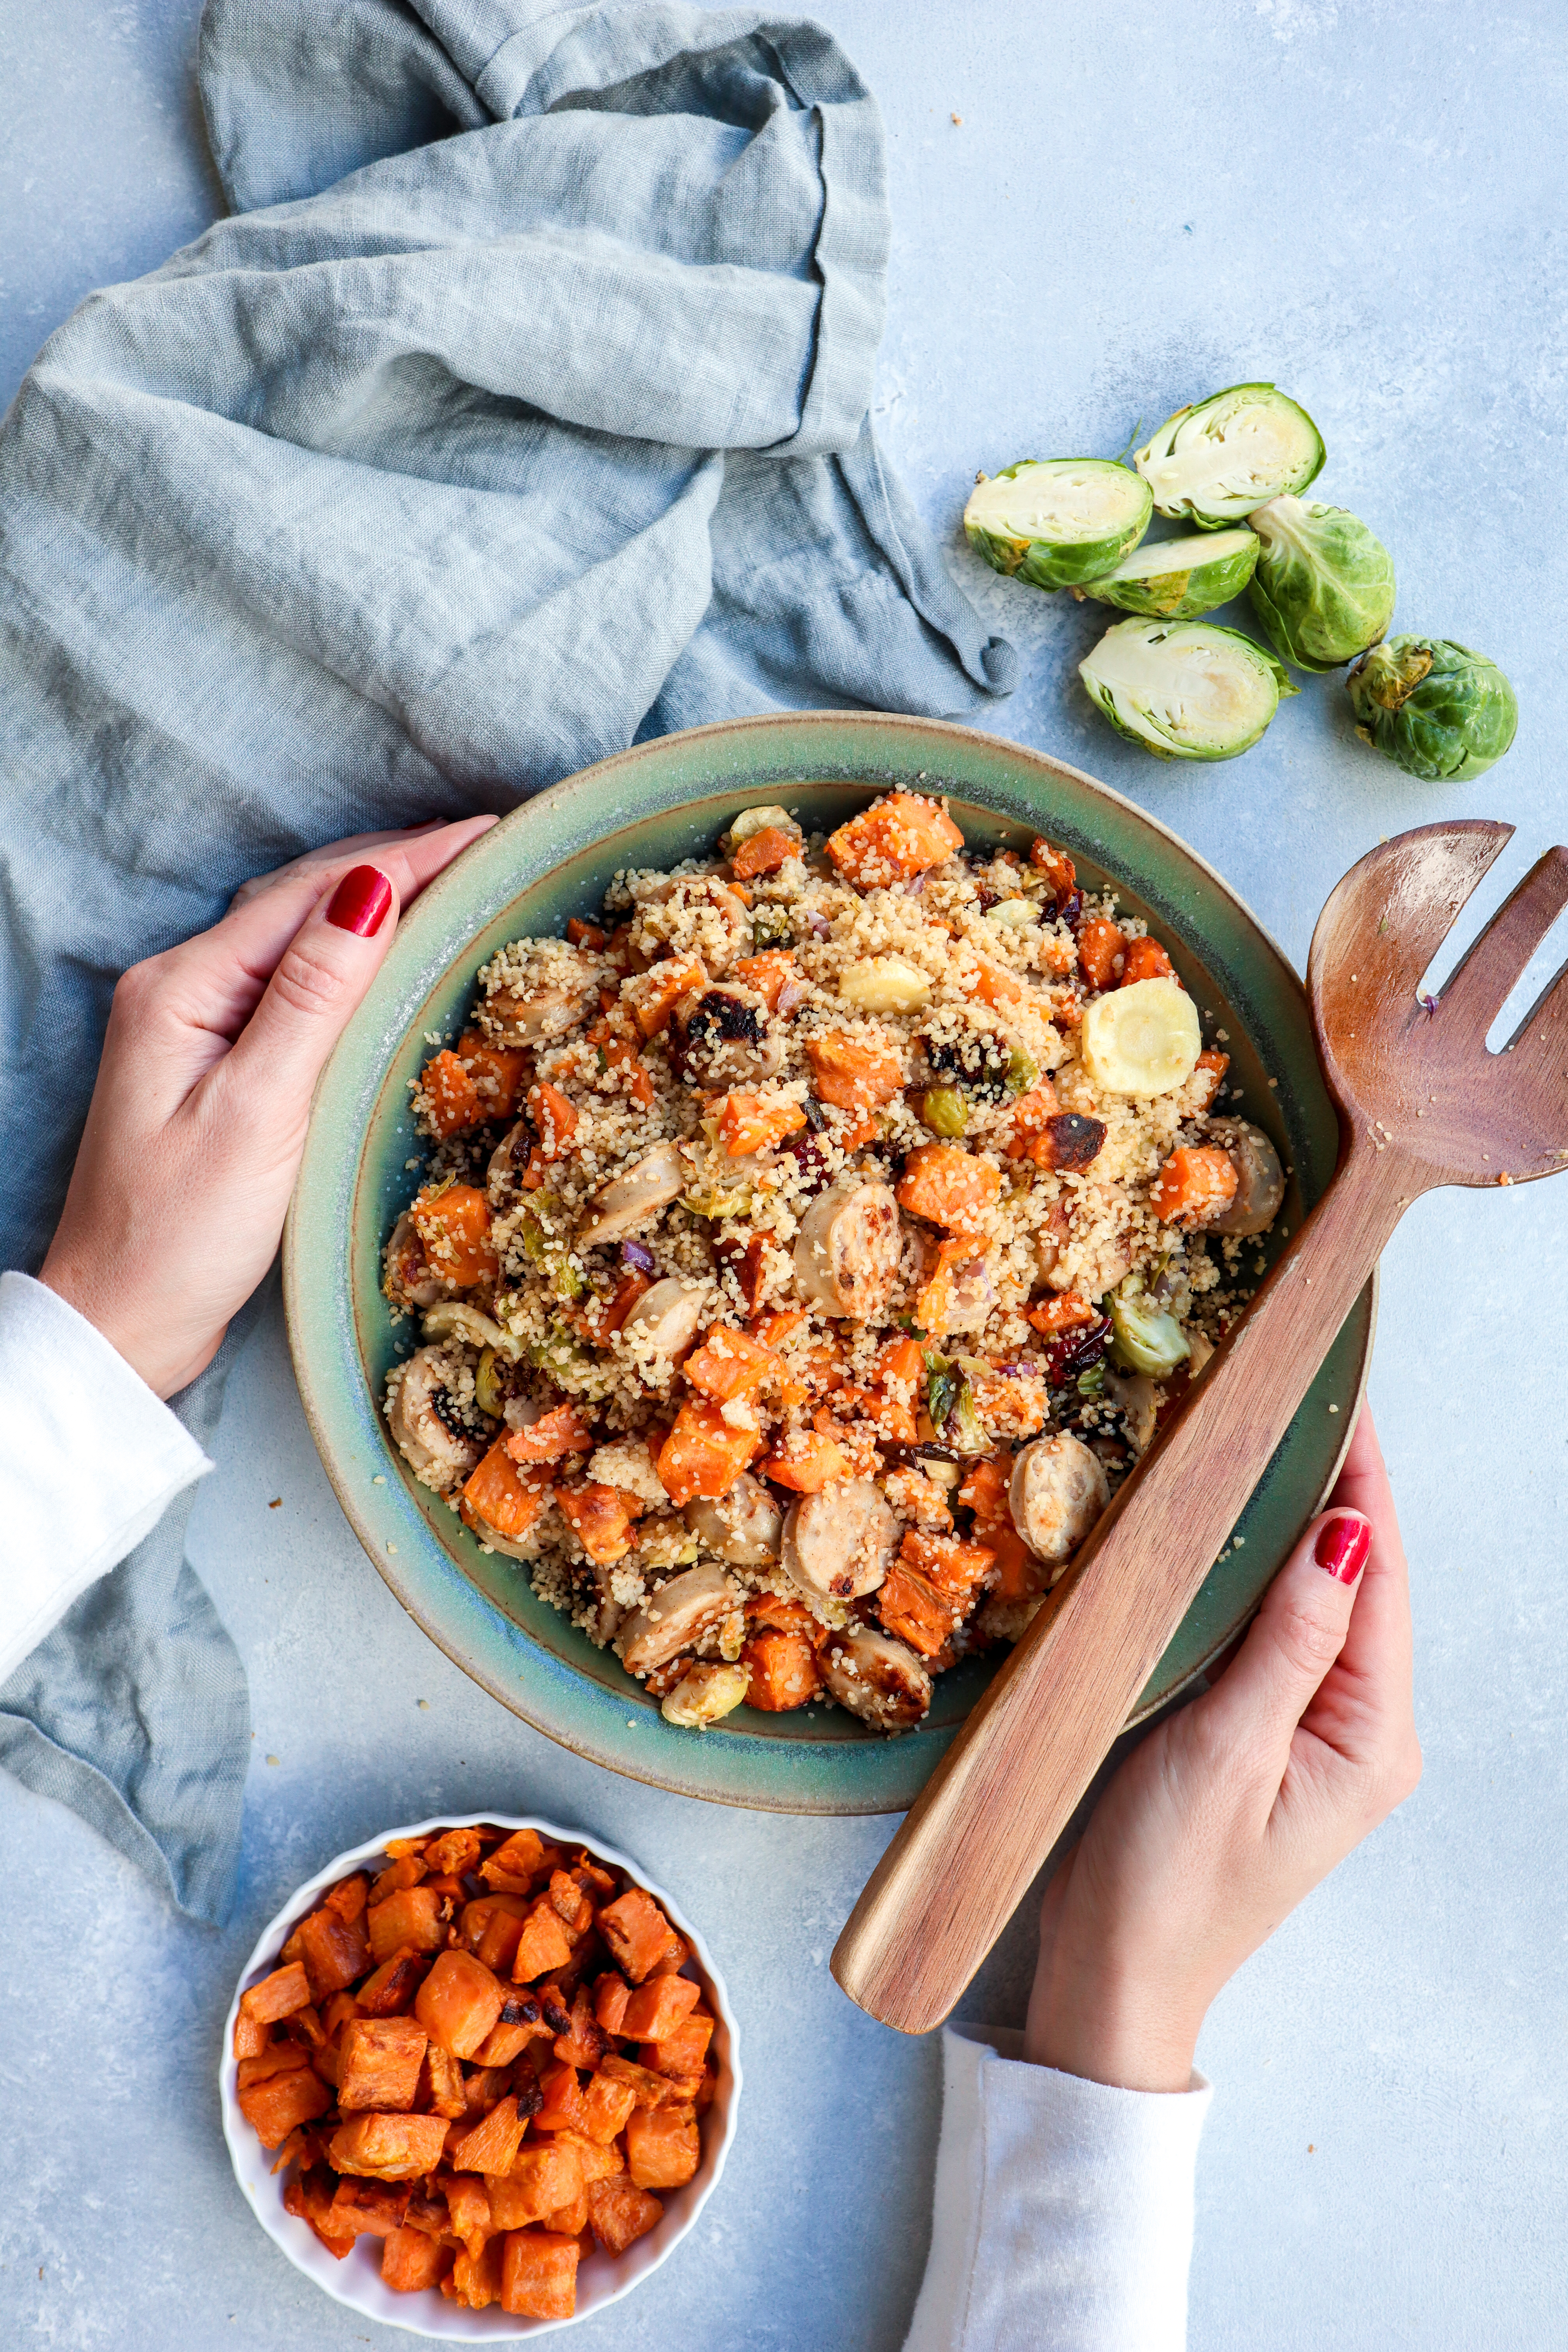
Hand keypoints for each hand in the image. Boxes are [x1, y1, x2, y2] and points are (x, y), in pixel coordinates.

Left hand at [39, 818, 495, 1396]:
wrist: (122, 1321)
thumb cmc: (179, 1235)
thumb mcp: (256, 1112)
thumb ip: (313, 999)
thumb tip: (369, 892)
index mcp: (184, 987)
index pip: (313, 895)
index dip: (406, 858)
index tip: (487, 831)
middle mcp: (182, 989)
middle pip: (302, 899)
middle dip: (397, 862)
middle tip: (489, 843)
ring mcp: (196, 1025)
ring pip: (300, 934)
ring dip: (376, 900)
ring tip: (455, 879)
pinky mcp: (216, 1064)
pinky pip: (296, 983)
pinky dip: (353, 955)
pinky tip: (391, 956)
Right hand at [1023, 1407, 1419, 2091]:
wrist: (1114, 1980)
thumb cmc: (1164, 1883)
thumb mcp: (1228, 1750)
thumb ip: (1290, 1640)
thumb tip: (1346, 1534)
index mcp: (1371, 1738)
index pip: (1380, 1577)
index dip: (1364, 1481)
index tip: (1343, 1394)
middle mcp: (1360, 1732)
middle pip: (1362, 1582)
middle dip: (1337, 1487)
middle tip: (1300, 1391)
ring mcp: (1314, 1735)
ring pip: (1318, 1600)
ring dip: (1297, 1523)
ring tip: (1269, 1435)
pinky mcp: (1265, 1735)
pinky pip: (1279, 1631)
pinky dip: (1263, 1571)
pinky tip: (1231, 1529)